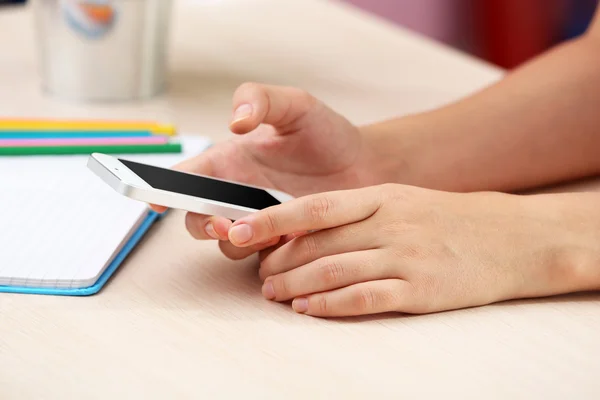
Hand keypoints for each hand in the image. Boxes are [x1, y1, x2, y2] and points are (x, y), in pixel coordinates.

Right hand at [156, 82, 383, 258]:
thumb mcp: (295, 105)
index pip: (187, 178)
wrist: (367, 165)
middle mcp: (238, 195)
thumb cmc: (327, 133)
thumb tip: (235, 122)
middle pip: (198, 220)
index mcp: (230, 162)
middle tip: (224, 225)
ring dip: (239, 243)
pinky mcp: (282, 243)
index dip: (164, 189)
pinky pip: (263, 259)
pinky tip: (292, 242)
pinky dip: (270, 256)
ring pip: (229, 245)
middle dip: (203, 226)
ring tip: (270, 234)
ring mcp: (259, 222)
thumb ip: (261, 100)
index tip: (156, 200)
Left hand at [224, 184, 598, 316]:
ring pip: (334, 270)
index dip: (272, 220)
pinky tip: (309, 309)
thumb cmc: (446, 218)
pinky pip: (364, 298)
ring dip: (295, 285)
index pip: (314, 208)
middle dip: (278, 261)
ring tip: (273, 294)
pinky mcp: (420, 289)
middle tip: (259, 275)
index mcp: (380, 196)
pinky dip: (330, 305)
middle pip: (317, 243)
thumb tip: (302, 229)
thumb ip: (355, 213)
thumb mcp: (401, 201)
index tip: (239, 231)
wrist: (510, 237)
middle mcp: (389, 223)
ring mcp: (405, 256)